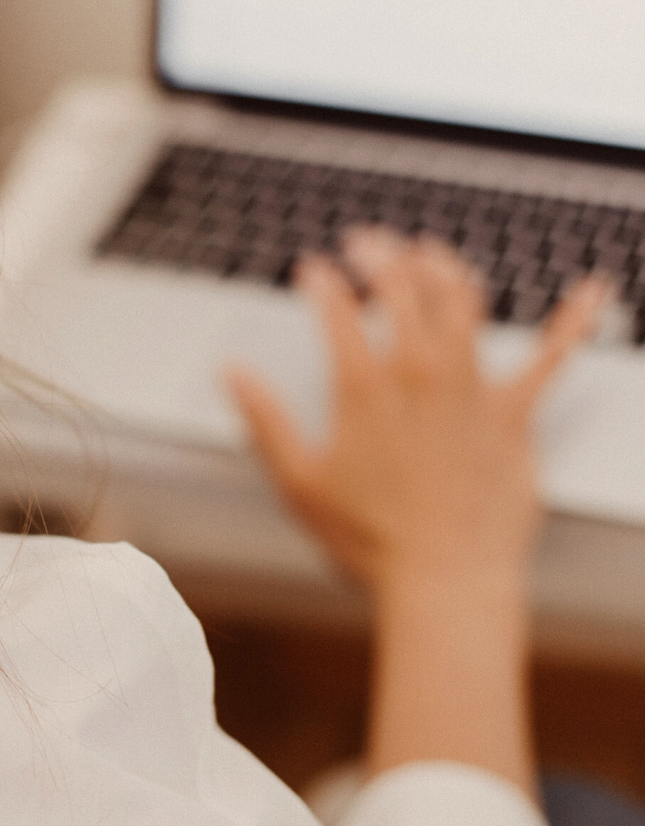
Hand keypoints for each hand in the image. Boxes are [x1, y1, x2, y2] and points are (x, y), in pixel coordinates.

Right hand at [227, 228, 608, 594]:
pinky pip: (550, 359)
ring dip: (442, 265)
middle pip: (400, 286)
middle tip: (365, 243)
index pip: (337, 308)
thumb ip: (263, 420)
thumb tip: (232, 373)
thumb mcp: (298, 481)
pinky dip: (573, 320)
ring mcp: (470, 388)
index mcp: (364, 388)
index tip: (312, 269)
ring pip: (461, 300)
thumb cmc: (370, 539)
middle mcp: (418, 373)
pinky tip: (594, 291)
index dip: (320, 279)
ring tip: (429, 251)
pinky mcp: (512, 414)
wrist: (444, 582)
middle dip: (378, 253)